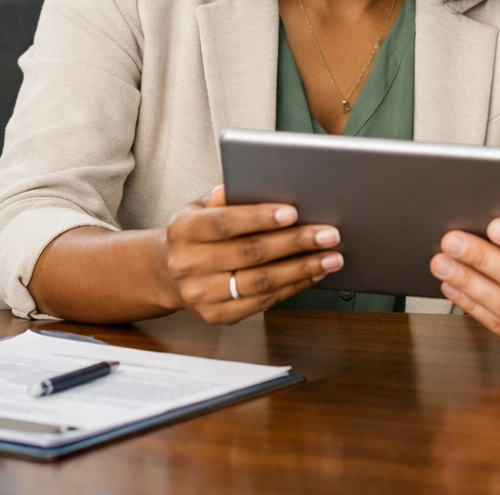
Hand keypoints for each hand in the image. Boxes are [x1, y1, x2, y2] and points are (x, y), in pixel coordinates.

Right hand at [164, 185, 343, 323]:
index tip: (293, 212)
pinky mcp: (217, 315)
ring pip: (260, 282)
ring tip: (331, 257)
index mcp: (184, 230)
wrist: (168, 272)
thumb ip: (225, 195)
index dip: (260, 217)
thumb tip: (251, 183)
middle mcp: (188, 264)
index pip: (225, 223)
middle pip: (250, 253)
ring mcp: (201, 294)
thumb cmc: (197, 232)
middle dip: (295, 242)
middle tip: (329, 233)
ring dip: (302, 269)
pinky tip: (313, 274)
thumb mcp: (200, 206)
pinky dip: (292, 287)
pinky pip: (262, 302)